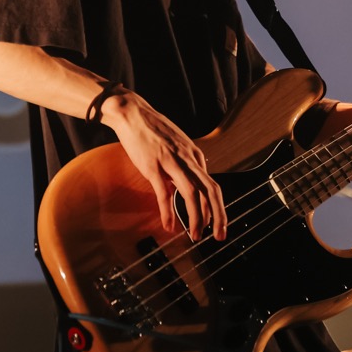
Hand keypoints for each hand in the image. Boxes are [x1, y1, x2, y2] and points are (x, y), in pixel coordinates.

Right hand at [101, 90, 226, 240]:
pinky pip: (164, 194)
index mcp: (194, 155)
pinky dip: (168, 213)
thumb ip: (186, 163)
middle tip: (219, 236)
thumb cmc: (153, 130)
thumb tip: (190, 182)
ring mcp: (171, 162)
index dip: (217, 208)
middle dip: (219, 216)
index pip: (212, 186)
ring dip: (196, 218)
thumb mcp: (177, 145)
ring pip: (192, 194)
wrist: (132, 114)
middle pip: (211, 191)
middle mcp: (187, 159)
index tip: (216, 224)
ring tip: (195, 236)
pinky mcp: (153, 167)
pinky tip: (170, 226)